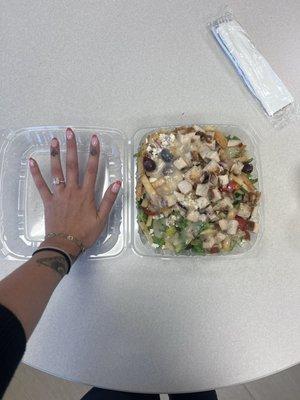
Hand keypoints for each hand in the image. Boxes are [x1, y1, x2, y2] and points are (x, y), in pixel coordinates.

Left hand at [29, 128, 120, 256]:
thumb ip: (109, 200)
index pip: (92, 170)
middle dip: (71, 147)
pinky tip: (31, 161)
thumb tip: (117, 182)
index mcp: (86, 194)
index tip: (94, 139)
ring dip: (55, 155)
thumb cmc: (85, 233)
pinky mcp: (48, 201)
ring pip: (56, 171)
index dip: (94, 153)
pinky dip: (35, 173)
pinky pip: (41, 185)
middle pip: (72, 165)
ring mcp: (59, 194)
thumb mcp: (102, 219)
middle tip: (69, 132)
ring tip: (53, 140)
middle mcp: (72, 190)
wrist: (65, 245)